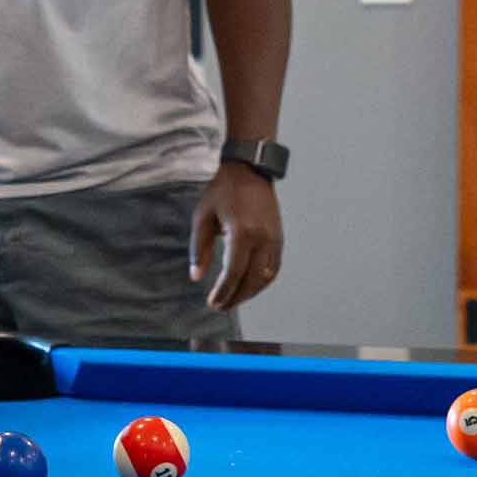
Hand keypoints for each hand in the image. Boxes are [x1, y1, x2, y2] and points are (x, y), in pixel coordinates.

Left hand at [190, 164, 283, 312]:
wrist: (249, 170)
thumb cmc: (223, 191)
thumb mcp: (203, 217)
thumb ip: (199, 249)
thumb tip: (197, 276)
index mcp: (242, 232)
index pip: (234, 272)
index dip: (223, 292)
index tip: (213, 303)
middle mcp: (262, 238)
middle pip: (252, 280)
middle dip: (236, 297)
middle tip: (221, 306)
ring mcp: (274, 239)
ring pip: (266, 277)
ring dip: (250, 293)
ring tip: (233, 299)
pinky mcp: (279, 238)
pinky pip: (274, 268)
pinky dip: (262, 282)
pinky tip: (249, 286)